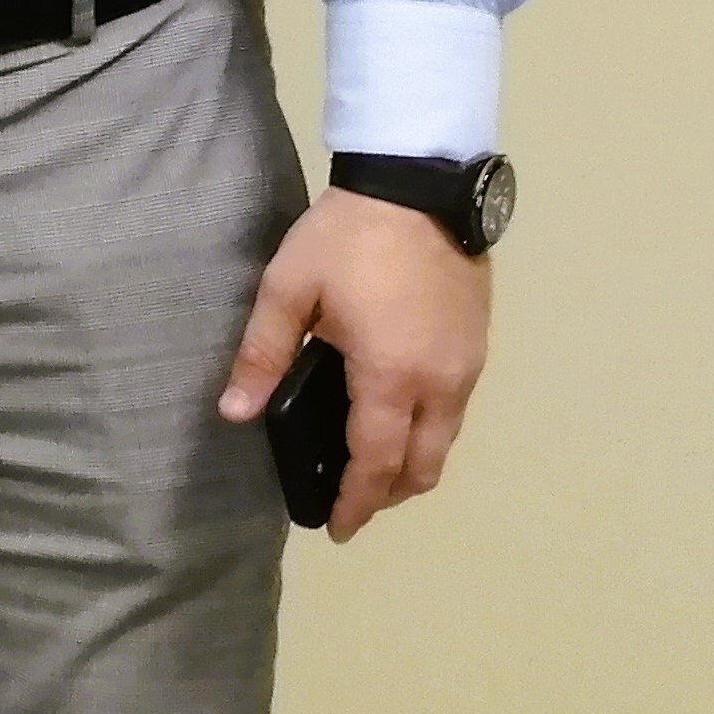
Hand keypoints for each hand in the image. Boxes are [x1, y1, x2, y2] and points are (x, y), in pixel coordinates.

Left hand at [217, 187, 493, 541]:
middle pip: (423, 466)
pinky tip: (398, 414)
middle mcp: (441, 383)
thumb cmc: (348, 238)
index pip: (375, 464)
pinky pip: (456, 410)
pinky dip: (429, 430)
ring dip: (412, 463)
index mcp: (392, 377)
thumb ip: (263, 356)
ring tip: (371, 463)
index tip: (337, 529)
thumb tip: (235, 413)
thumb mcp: (289, 290)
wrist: (419, 184)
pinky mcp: (478, 344)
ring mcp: (468, 365)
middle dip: (388, 493)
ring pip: (446, 440)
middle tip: (353, 500)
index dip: (357, 503)